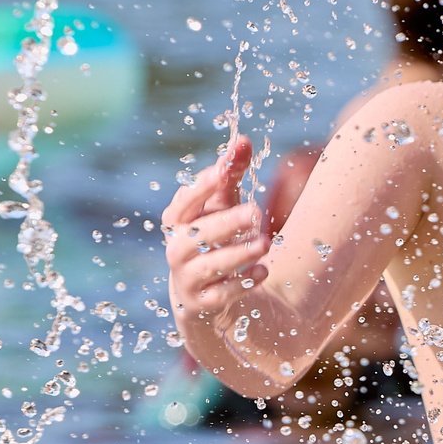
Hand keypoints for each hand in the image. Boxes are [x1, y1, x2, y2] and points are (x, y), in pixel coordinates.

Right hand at [162, 135, 269, 325]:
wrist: (205, 292)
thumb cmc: (214, 236)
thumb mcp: (221, 204)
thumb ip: (229, 173)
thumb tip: (241, 140)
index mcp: (178, 221)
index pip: (183, 202)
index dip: (201, 187)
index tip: (222, 171)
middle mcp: (177, 249)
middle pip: (194, 236)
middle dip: (225, 223)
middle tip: (256, 212)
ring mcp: (187, 278)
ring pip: (206, 266)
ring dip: (237, 254)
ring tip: (265, 243)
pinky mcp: (203, 303)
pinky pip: (220, 295)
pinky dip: (242, 283)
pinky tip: (263, 271)